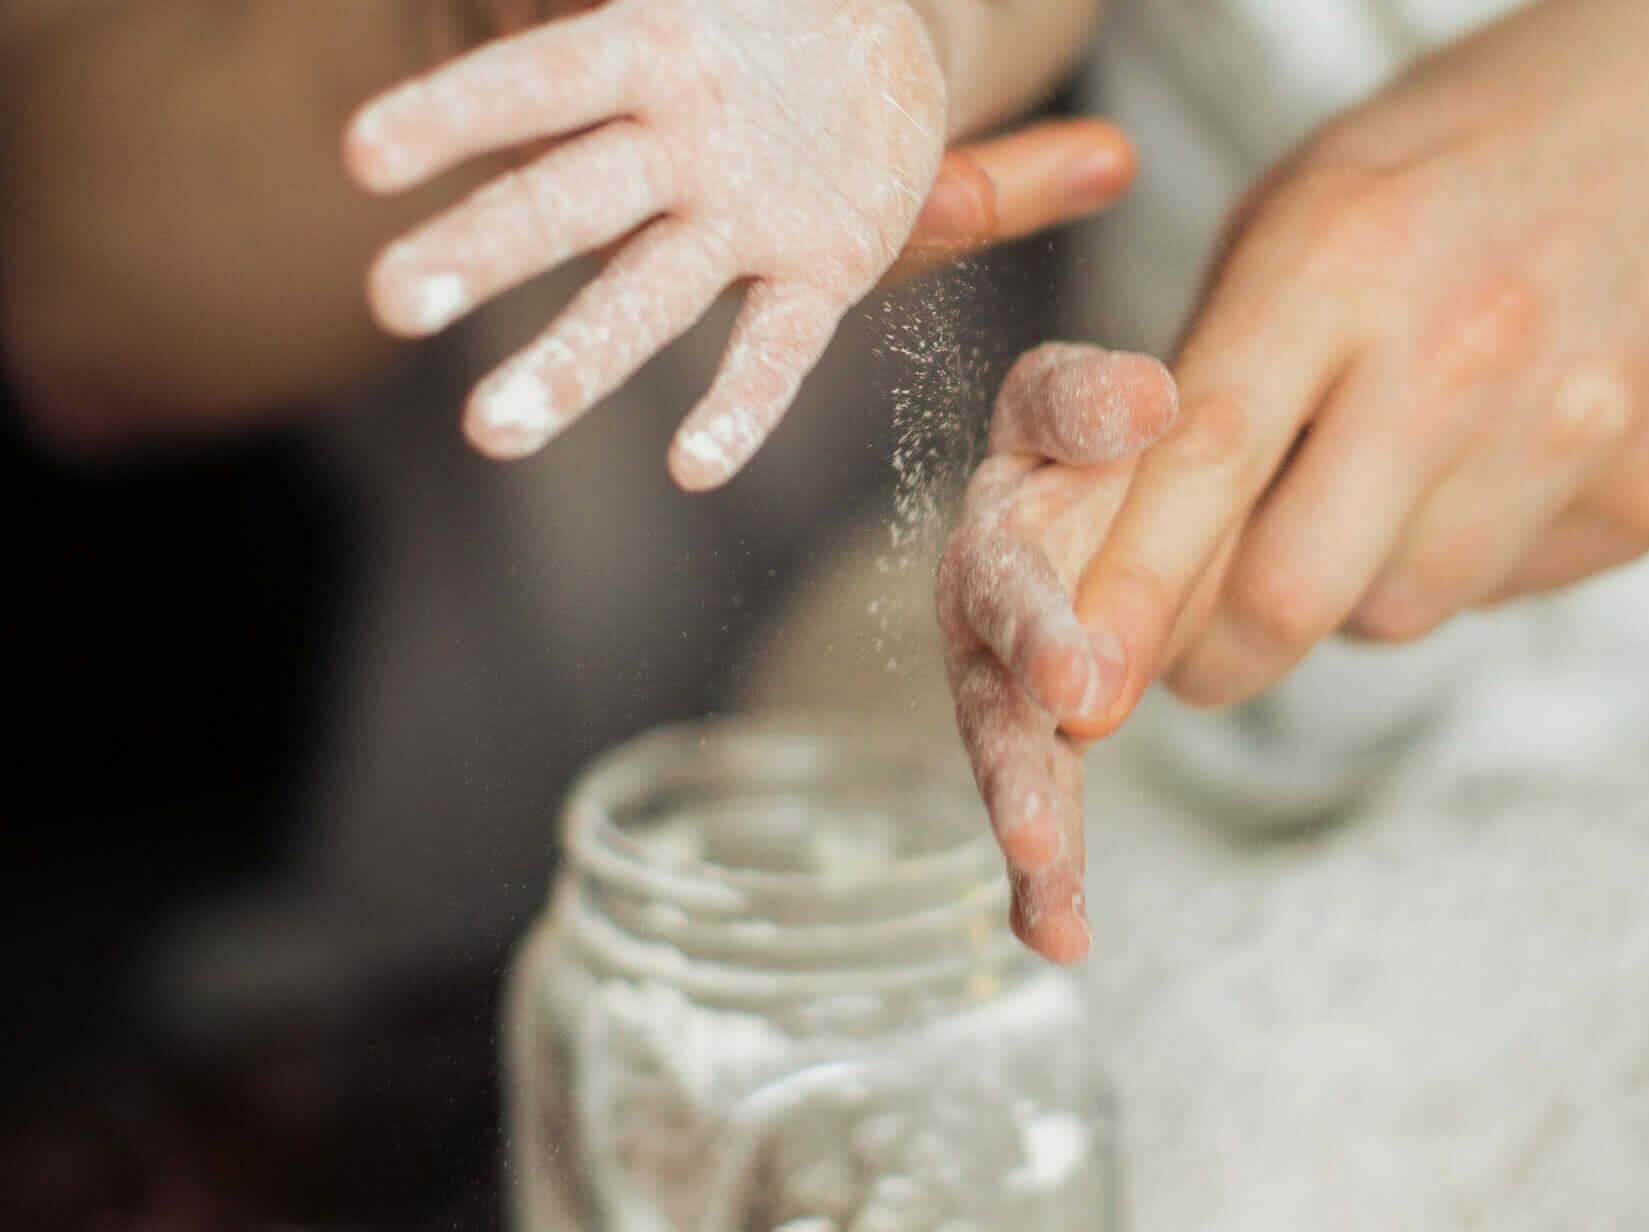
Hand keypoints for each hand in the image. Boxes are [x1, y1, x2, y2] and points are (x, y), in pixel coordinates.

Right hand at [345, 0, 1130, 488]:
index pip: (540, 79)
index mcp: (655, 47)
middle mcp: (680, 143)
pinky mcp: (813, 273)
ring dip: (570, 358)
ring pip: (642, 293)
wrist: (876, 34)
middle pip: (566, 200)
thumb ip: (756, 38)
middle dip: (482, 249)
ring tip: (492, 430)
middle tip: (389, 301)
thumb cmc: (795, 7)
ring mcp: (736, 218)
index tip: (363, 157)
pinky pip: (773, 346)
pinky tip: (693, 466)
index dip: (459, 114)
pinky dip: (740, 401)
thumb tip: (983, 96)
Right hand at [937, 344, 1176, 962]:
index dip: (1037, 628)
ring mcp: (1009, 680)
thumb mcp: (1081, 401)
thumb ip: (1090, 401)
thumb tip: (1146, 397)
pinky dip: (1047, 876)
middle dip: (1016, 761)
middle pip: (993, 692)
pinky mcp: (1040, 733)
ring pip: (1012, 760)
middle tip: (1044, 829)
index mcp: (999, 526)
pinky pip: (1044, 802)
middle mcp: (986, 612)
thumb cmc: (1086, 433)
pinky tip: (1061, 938)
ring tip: (1053, 901)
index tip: (1078, 690)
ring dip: (1029, 826)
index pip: (1010, 570)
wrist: (1088, 468)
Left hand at [1063, 0, 1648, 721]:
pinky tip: (1489, 460)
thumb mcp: (1304, 209)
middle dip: (1215, 653)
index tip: (1078, 694)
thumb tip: (1128, 548)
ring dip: (1348, 588)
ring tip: (1385, 475)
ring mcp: (1580, 427)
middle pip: (1295, 592)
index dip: (1130, 594)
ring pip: (1394, 613)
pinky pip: (1498, 593)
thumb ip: (1214, 374)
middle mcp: (1466, 349)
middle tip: (1193, 648)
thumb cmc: (1468, 158)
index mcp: (1344, 256)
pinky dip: (1455, 561)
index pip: (1206, 461)